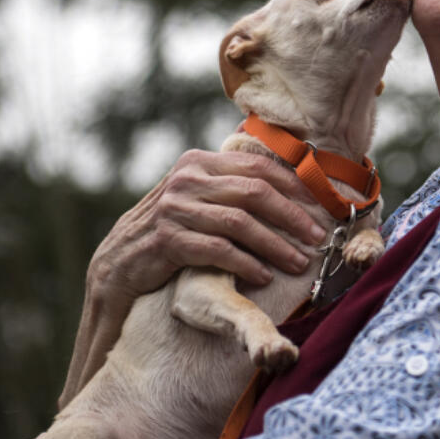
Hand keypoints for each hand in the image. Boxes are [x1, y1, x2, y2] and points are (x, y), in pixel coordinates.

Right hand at [60, 149, 327, 406]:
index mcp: (199, 162)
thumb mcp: (198, 199)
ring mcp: (174, 208)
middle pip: (255, 192)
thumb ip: (231, 186)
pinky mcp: (166, 240)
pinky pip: (218, 250)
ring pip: (240, 223)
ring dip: (276, 245)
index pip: (258, 167)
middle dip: (292, 216)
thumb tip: (291, 179)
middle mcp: (186, 179)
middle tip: (317, 238)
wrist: (117, 265)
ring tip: (298, 263)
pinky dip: (246, 264)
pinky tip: (263, 276)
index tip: (322, 208)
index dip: (295, 187)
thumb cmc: (171, 232)